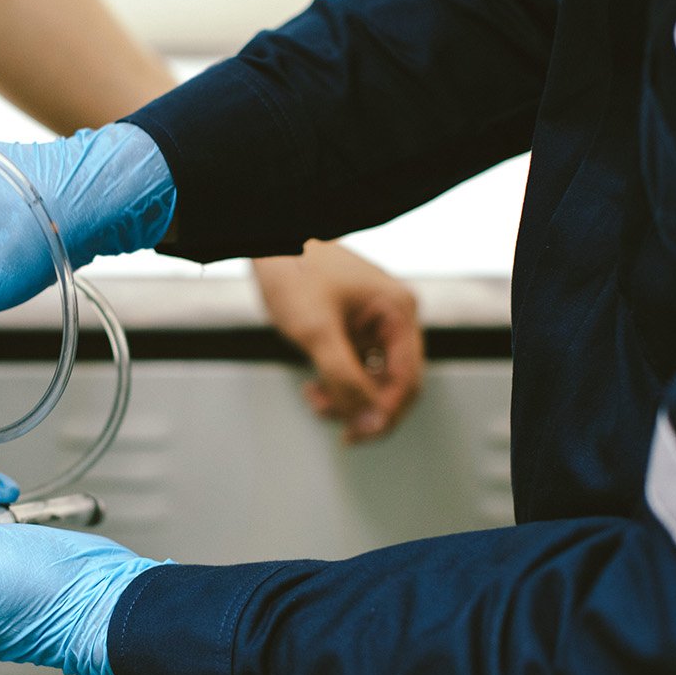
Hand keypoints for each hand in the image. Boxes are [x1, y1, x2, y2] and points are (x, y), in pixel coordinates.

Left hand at [253, 241, 424, 443]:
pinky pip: (357, 368)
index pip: (408, 380)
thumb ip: (345, 380)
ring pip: (374, 380)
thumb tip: (369, 422)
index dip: (384, 414)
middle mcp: (394, 317)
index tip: (356, 434)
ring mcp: (375, 323)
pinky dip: (337, 383)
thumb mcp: (316, 331)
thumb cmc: (292, 271)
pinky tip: (313, 388)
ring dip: (347, 399)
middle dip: (364, 408)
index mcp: (398, 312)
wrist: (267, 239)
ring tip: (314, 400)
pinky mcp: (355, 327)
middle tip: (338, 429)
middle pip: (395, 384)